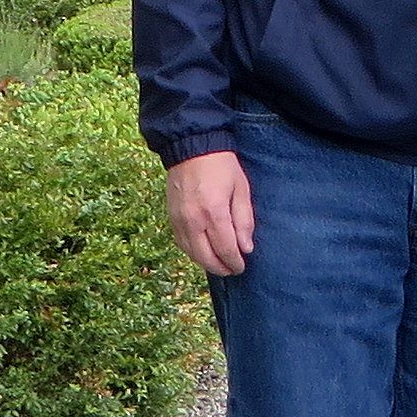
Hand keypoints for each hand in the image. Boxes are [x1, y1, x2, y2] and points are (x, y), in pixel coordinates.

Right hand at [165, 148, 254, 276]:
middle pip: (207, 258)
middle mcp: (193, 221)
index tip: (242, 266)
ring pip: (192, 254)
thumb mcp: (241, 189)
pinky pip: (181, 244)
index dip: (235, 262)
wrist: (192, 147)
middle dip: (221, 268)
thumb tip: (246, 248)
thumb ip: (244, 221)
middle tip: (233, 269)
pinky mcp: (171, 218)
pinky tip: (203, 253)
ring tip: (220, 264)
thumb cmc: (221, 166)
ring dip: (206, 263)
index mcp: (214, 212)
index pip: (225, 249)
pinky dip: (193, 253)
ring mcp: (179, 220)